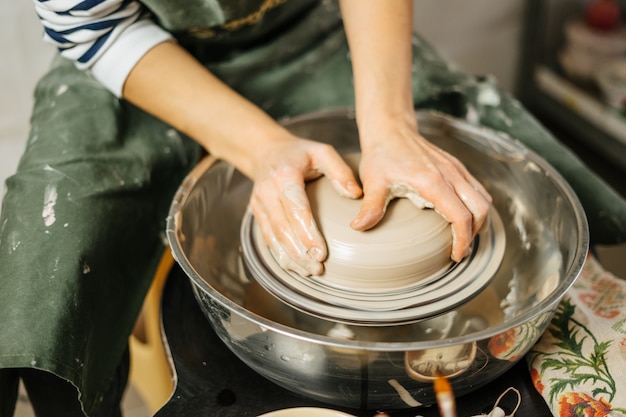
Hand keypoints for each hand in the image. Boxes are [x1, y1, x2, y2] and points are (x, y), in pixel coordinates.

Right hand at [249, 136, 361, 275]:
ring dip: (290, 258)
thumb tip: (356, 195)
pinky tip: (295, 266)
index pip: (296, 210)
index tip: (322, 253)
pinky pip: (267, 238)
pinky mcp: (256, 214)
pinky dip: (280, 254)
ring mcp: (258, 204)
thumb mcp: (322, 152)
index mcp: (284, 176)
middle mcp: (267, 191)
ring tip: (310, 271)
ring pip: (273, 237)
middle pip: (283, 229)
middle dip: (300, 252)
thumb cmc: (299, 153)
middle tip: (319, 268)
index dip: (308, 234)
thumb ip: (340, 171)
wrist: (265, 151)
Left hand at [352, 117, 491, 262]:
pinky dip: (475, 207)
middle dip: (474, 234)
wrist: (391, 129)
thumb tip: (359, 227)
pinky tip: (461, 218)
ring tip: (462, 237)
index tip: (455, 256)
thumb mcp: (373, 181)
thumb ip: (371, 206)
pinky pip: (477, 190)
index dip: (462, 240)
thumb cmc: (382, 154)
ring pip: (483, 199)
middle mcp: (450, 174)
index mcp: (433, 181)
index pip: (461, 216)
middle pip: (480, 210)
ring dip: (478, 220)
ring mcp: (456, 169)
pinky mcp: (456, 167)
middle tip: (459, 251)